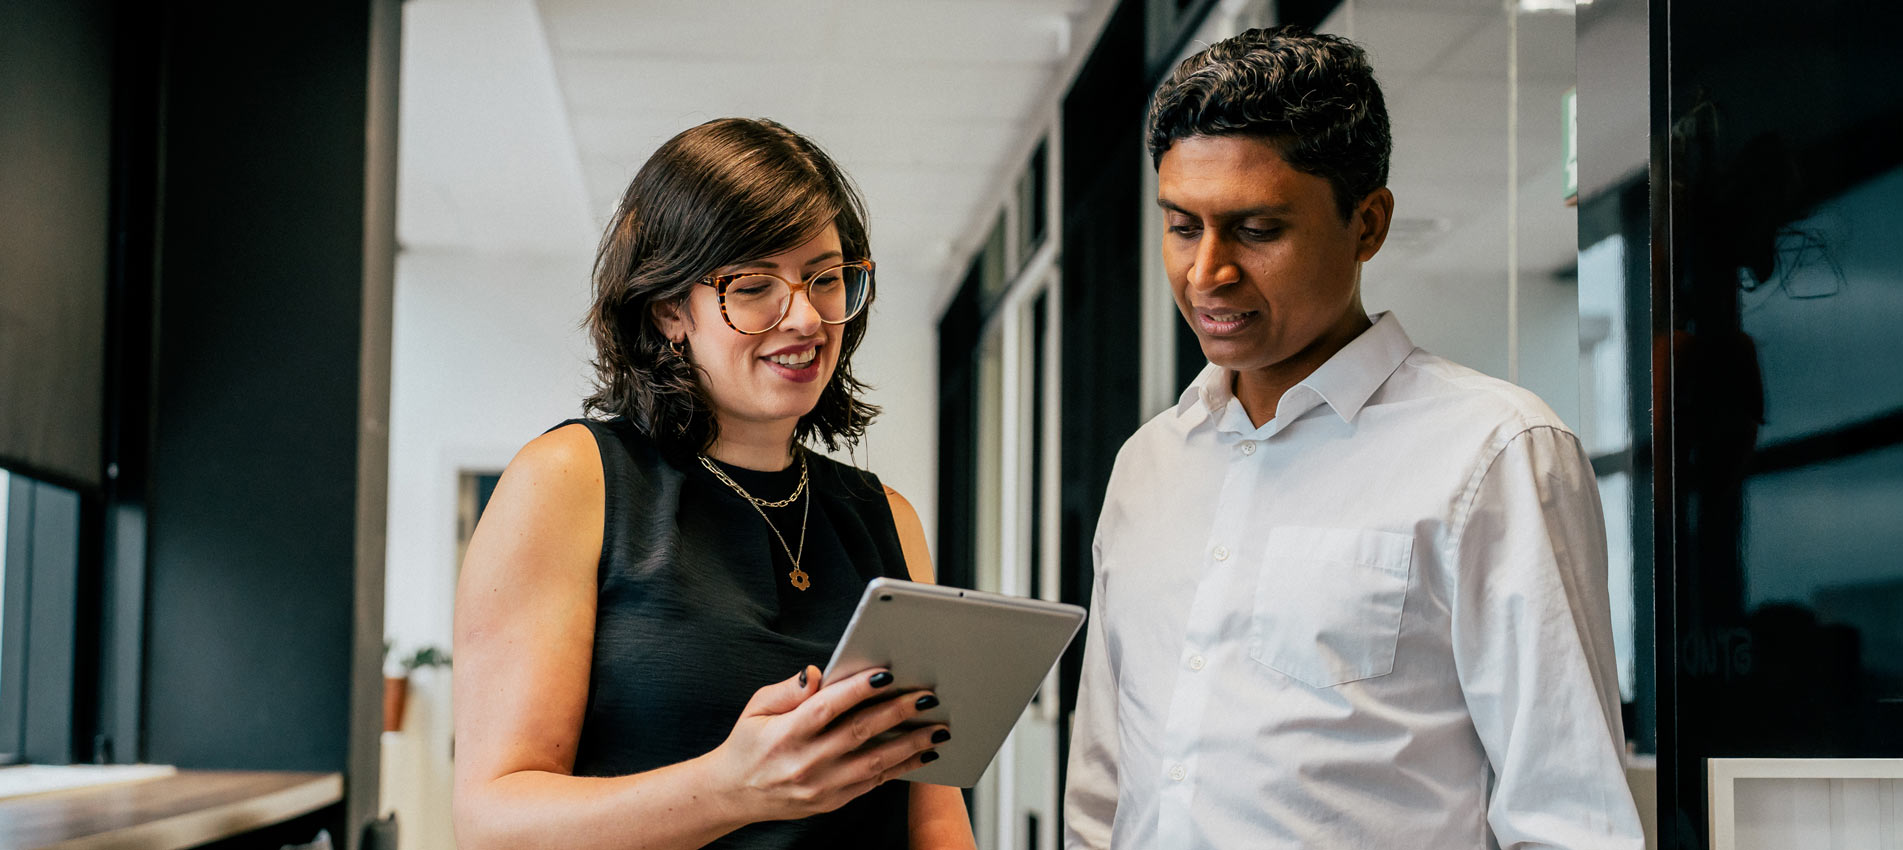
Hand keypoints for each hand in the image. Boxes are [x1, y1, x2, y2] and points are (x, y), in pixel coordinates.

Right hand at [707, 665, 949, 823]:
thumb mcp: (756, 708)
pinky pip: (873, 783)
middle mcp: (805, 763)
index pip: (827, 707)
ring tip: (938, 728)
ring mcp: (821, 787)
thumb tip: (816, 674)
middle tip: (927, 697)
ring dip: (910, 744)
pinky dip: (901, 768)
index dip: (858, 689)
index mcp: (785, 735)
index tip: (887, 674)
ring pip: (874, 763)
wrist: (734, 794)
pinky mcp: (832, 802)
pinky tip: (922, 753)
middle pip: (859, 733)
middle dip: (897, 712)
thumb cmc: (749, 743)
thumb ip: (787, 690)